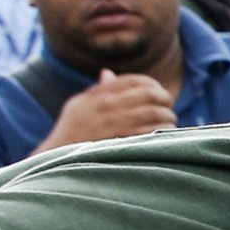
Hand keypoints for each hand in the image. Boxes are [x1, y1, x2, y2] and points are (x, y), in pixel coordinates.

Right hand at [37, 68, 178, 149]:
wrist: (59, 157)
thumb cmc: (70, 132)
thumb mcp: (78, 106)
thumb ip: (97, 90)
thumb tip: (107, 72)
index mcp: (99, 95)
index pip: (133, 80)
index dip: (151, 83)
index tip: (157, 90)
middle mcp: (108, 106)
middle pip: (148, 93)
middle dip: (164, 97)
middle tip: (168, 104)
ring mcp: (115, 125)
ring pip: (154, 113)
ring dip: (167, 115)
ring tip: (170, 119)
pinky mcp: (123, 142)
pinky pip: (151, 132)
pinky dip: (163, 130)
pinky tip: (166, 132)